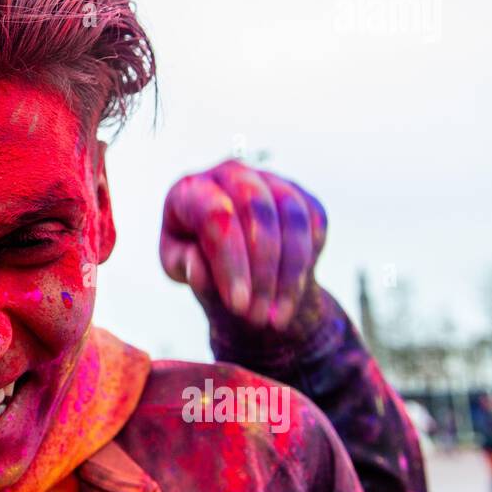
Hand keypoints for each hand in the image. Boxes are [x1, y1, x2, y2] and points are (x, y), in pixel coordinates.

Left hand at [159, 159, 327, 333]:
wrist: (231, 259)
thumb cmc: (196, 260)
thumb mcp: (178, 268)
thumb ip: (186, 266)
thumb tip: (198, 267)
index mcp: (190, 189)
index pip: (215, 216)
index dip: (230, 262)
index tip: (238, 305)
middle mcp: (230, 173)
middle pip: (257, 210)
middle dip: (262, 270)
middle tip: (257, 316)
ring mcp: (268, 179)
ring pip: (292, 218)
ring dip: (289, 274)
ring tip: (275, 318)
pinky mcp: (299, 194)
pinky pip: (314, 223)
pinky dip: (307, 262)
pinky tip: (291, 295)